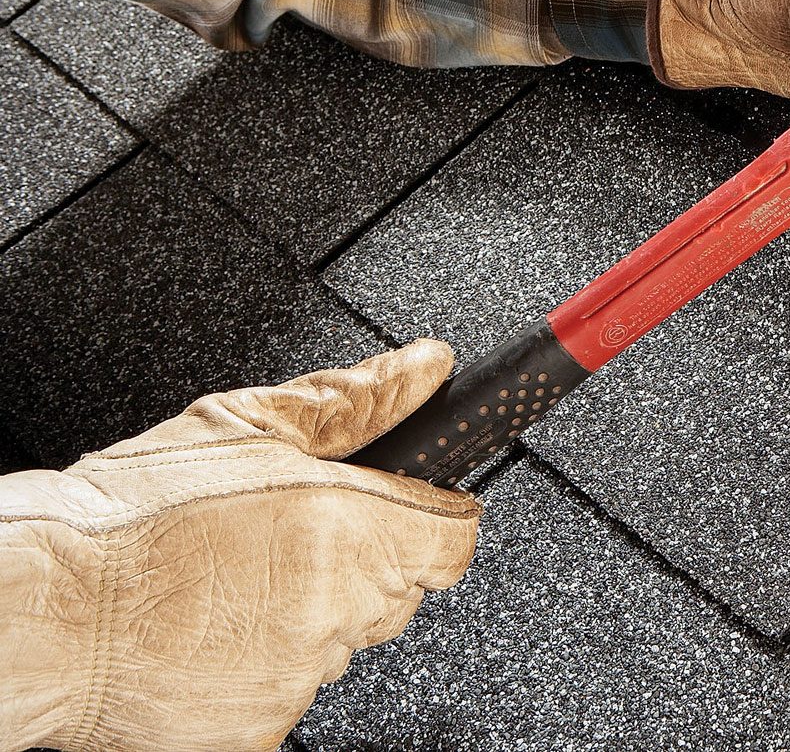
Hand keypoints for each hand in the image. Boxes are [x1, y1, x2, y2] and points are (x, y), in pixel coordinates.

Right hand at [0, 342, 479, 751]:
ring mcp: (300, 679)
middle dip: (360, 561)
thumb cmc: (127, 519)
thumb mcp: (244, 425)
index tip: (403, 506)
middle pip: (398, 589)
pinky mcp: (261, 732)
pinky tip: (210, 632)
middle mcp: (336, 610)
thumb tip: (424, 368)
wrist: (39, 610)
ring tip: (229, 583)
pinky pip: (291, 692)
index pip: (454, 537)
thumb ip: (355, 399)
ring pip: (342, 642)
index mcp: (349, 530)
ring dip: (307, 615)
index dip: (429, 514)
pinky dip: (261, 667)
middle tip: (284, 538)